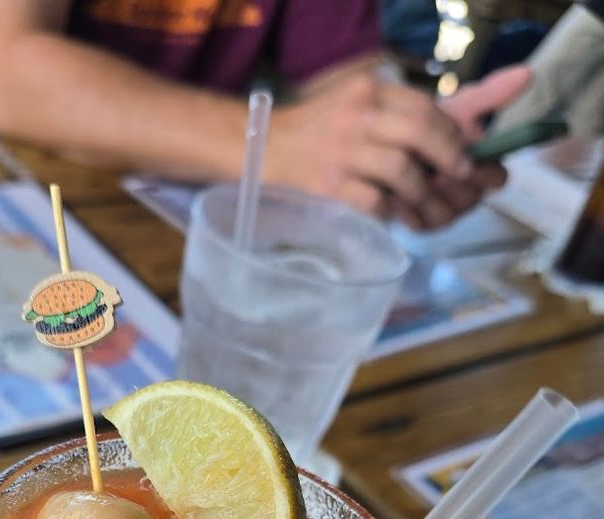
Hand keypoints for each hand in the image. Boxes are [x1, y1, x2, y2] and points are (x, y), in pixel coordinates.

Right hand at [266, 64, 531, 229]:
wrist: (261, 151)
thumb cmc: (320, 137)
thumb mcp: (359, 111)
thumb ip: (405, 117)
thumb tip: (470, 133)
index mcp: (367, 92)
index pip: (424, 106)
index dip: (454, 133)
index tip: (468, 153)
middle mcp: (355, 117)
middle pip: (420, 131)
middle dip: (449, 158)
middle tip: (459, 176)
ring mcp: (339, 154)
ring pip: (403, 169)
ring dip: (422, 190)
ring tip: (423, 201)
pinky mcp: (328, 189)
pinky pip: (377, 202)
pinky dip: (393, 211)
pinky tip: (394, 213)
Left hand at [396, 65, 533, 230]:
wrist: (387, 144)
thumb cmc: (427, 128)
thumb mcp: (456, 109)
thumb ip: (489, 96)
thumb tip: (527, 72)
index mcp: (482, 169)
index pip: (497, 179)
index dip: (483, 172)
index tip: (465, 157)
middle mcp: (467, 195)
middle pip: (470, 200)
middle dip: (449, 183)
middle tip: (429, 167)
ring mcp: (444, 213)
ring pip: (445, 215)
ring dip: (425, 194)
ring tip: (406, 177)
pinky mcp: (420, 225)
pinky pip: (419, 224)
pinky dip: (405, 208)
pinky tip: (391, 192)